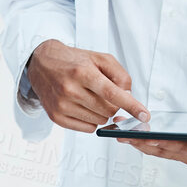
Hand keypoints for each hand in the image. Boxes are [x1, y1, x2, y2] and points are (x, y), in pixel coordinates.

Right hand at [25, 39, 147, 131]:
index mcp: (83, 72)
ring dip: (102, 113)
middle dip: (114, 105)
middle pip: (108, 110)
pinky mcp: (56, 117)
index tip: (144, 115)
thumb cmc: (74, 61)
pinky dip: (92, 120)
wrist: (42, 64)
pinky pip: (88, 128)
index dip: (131, 106)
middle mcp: (70, 89)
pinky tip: (84, 107)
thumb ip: (120, 75)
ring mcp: (62, 105)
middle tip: (105, 94)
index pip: (112, 93)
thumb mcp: (100, 58)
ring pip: (100, 121)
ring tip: (91, 98)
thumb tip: (128, 96)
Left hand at [118, 133, 186, 172]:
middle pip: (160, 149)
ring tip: (118, 132)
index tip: (143, 137)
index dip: (159, 142)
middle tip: (118, 133)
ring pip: (157, 149)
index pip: (177, 146)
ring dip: (138, 142)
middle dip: (139, 142)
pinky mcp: (184, 150)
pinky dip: (147, 141)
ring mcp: (186, 154)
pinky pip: (162, 147)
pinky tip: (134, 134)